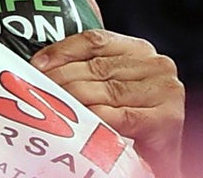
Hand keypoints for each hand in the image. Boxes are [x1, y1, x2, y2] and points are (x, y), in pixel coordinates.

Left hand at [32, 29, 184, 177]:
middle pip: (99, 67)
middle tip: (36, 90)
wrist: (159, 162)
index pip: (97, 40)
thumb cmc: (132, 126)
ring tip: (49, 107)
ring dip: (73, 99)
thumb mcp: (113, 92)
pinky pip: (121, 116)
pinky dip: (96, 119)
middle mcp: (158, 64)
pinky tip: (77, 123)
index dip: (64, 50)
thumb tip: (44, 65)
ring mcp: (166, 90)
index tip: (37, 64)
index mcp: (142, 51)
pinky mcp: (167, 118)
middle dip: (62, 78)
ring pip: (107, 91)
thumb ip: (93, 74)